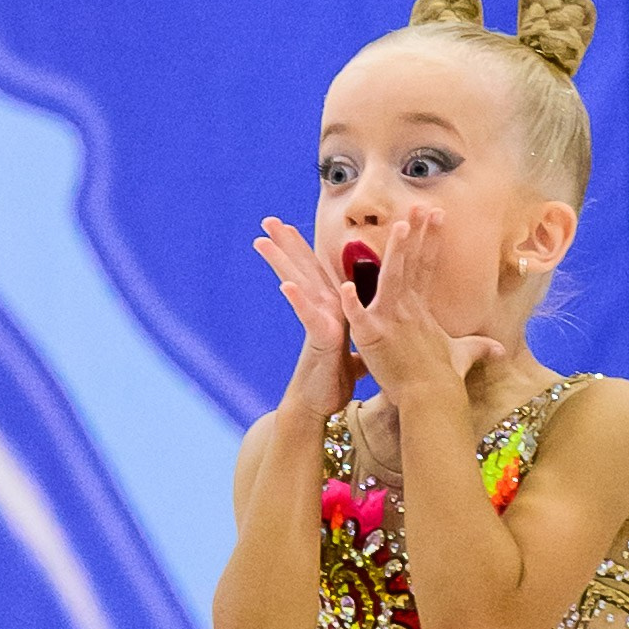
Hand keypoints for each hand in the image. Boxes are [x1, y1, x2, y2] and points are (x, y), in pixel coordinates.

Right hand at [253, 216, 367, 420]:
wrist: (320, 408)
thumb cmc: (333, 381)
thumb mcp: (351, 354)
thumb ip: (356, 340)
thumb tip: (365, 339)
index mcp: (332, 310)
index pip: (317, 272)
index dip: (304, 249)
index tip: (292, 226)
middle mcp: (321, 311)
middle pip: (303, 271)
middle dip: (286, 245)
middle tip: (268, 219)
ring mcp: (318, 323)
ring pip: (298, 285)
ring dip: (281, 263)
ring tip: (262, 240)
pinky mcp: (320, 340)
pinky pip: (308, 317)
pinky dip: (298, 300)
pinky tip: (286, 284)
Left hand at [337, 204, 505, 405]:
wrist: (432, 398)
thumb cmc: (444, 377)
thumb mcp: (462, 356)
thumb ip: (480, 347)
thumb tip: (501, 350)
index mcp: (420, 308)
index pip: (426, 266)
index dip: (430, 240)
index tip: (436, 215)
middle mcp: (406, 308)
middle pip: (411, 263)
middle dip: (416, 233)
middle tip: (420, 205)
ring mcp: (389, 320)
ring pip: (391, 279)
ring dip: (394, 252)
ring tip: (399, 226)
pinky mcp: (372, 338)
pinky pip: (358, 317)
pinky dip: (350, 304)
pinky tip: (344, 285)